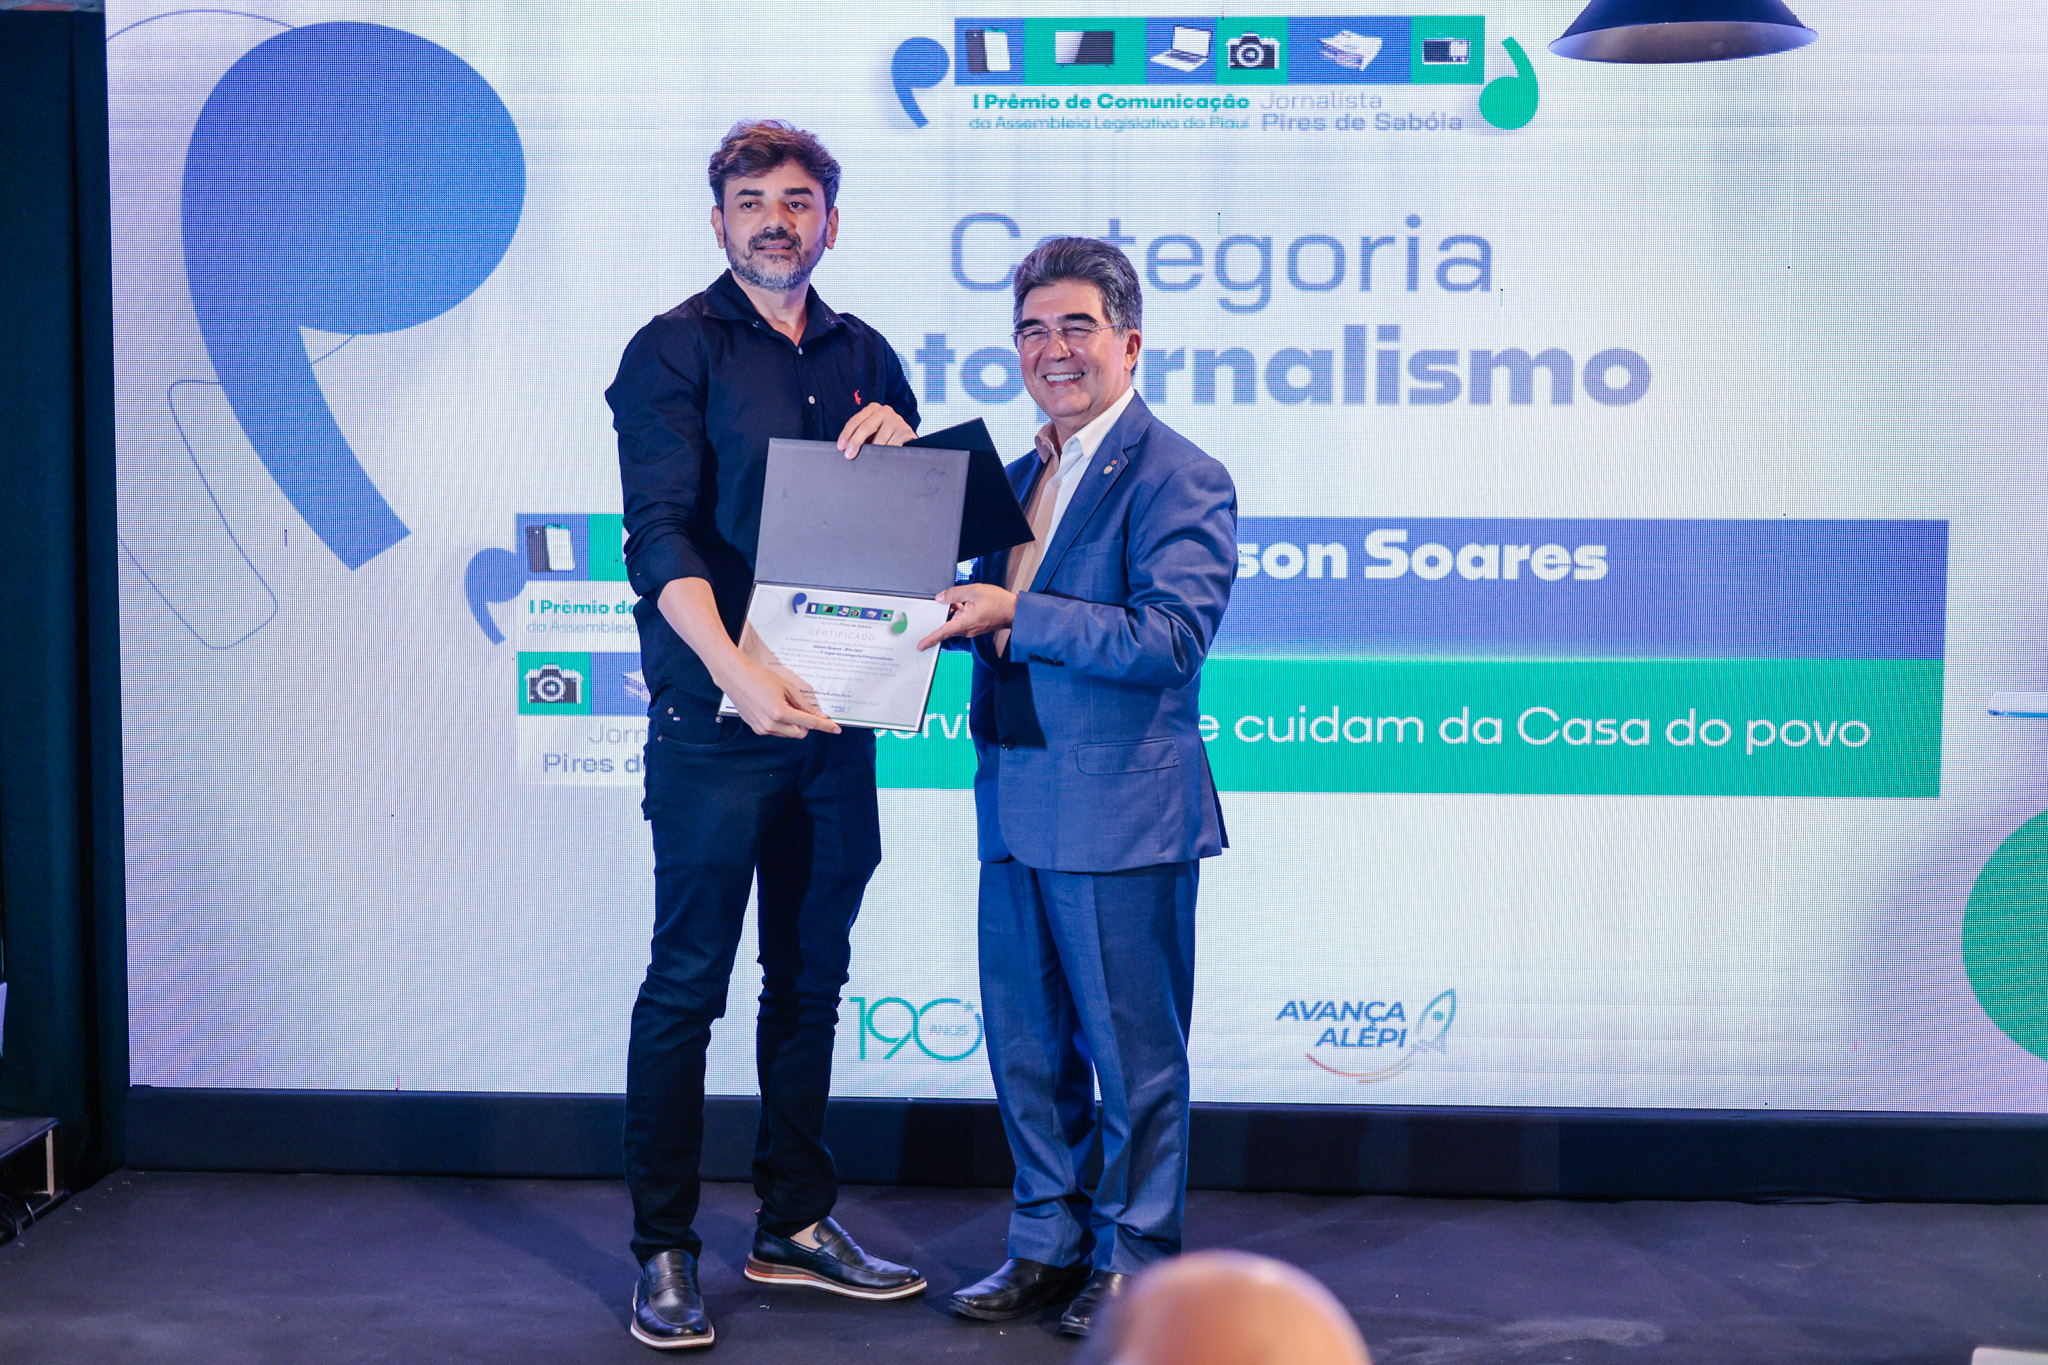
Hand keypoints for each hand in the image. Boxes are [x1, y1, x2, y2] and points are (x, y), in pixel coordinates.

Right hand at [713, 652, 840, 737]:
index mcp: (780, 713)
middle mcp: (771, 725)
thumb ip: (804, 704)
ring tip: (785, 705)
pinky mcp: (756, 729)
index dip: (825, 726)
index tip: (836, 729)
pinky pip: (776, 731)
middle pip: (800, 733)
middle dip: (806, 725)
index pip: (810, 723)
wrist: (735, 677)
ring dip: (793, 725)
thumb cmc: (760, 677)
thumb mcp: (787, 687)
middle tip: (804, 710)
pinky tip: (774, 709)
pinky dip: (782, 724)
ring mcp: (762, 729)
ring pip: (788, 734)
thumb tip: (819, 716)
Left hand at [836, 403, 914, 459]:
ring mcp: (896, 420)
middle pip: (865, 427)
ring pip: (879, 441)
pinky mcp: (905, 431)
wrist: (907, 439)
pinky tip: (885, 458)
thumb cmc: (884, 436)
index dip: (846, 435)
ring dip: (873, 453)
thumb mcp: (871, 431)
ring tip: (872, 459)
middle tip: (849, 456)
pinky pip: (891, 447)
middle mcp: (885, 411)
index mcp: (873, 408)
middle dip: (855, 442)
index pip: (855, 421)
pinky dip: (886, 455)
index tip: (840, 447)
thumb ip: (859, 434)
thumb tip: (845, 447)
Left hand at [918, 583, 1016, 649]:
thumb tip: (940, 598)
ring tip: (966, 599)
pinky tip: (969, 602)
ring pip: (955, 621)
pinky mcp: (975, 628)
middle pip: (947, 623)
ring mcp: (971, 630)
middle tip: (953, 600)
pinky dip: (962, 612)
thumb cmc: (998, 602)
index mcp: (963, 623)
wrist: (1014, 610)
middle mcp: (966, 630)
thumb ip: (954, 594)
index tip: (921, 646)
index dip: (930, 639)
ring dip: (956, 611)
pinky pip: (962, 621)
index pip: (942, 632)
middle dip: (946, 612)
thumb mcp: (973, 591)